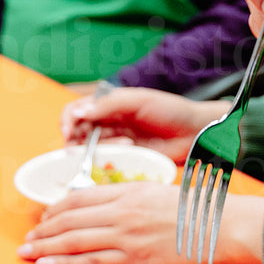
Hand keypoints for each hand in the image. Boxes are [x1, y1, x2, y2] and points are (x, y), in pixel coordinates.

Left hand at [18, 183, 263, 263]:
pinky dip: (65, 263)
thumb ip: (132, 198)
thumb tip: (109, 206)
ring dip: (45, 246)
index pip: (80, 197)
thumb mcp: (159, 193)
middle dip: (43, 229)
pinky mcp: (135, 258)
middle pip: (71, 218)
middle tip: (26, 238)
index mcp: (128, 191)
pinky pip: (92, 261)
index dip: (57, 208)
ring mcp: (127, 234)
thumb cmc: (197, 209)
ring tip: (26, 253)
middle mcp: (122, 210)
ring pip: (75, 239)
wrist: (222, 225)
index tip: (44, 217)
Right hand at [59, 87, 226, 163]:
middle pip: (79, 132)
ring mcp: (117, 142)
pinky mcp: (127, 160)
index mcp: (109, 104)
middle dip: (76, 140)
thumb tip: (78, 112)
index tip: (68, 132)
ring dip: (97, 150)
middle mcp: (109, 123)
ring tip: (124, 145)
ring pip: (91, 149)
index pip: (77, 110)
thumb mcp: (138, 100)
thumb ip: (108, 104)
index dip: (68, 120)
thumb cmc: (170, 109)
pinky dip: (108, 161)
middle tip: (83, 147)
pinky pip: (107, 163)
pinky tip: (127, 153)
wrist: (195, 131)